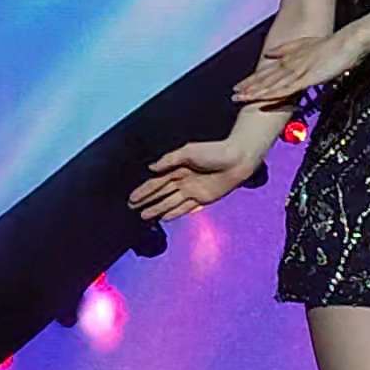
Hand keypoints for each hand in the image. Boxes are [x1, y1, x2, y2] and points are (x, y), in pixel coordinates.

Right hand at [131, 140, 262, 222]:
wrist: (237, 159)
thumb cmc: (214, 151)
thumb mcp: (189, 151)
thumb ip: (169, 160)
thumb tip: (151, 168)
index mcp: (177, 168)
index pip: (156, 182)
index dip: (144, 191)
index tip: (132, 198)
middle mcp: (183, 181)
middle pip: (160, 193)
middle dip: (146, 201)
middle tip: (131, 208)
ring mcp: (192, 191)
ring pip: (170, 203)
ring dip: (157, 209)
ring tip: (143, 216)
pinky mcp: (203, 199)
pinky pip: (185, 208)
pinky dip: (174, 213)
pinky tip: (164, 218)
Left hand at [234, 28, 364, 107]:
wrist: (347, 41)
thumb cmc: (331, 45)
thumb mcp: (306, 46)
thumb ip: (286, 50)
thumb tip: (269, 53)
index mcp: (289, 59)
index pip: (266, 72)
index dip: (251, 80)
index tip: (238, 87)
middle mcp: (289, 65)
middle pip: (265, 79)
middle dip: (248, 88)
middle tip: (233, 96)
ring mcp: (297, 71)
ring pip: (272, 84)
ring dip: (256, 92)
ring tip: (241, 99)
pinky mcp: (307, 77)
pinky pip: (286, 88)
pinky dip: (273, 94)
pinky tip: (263, 99)